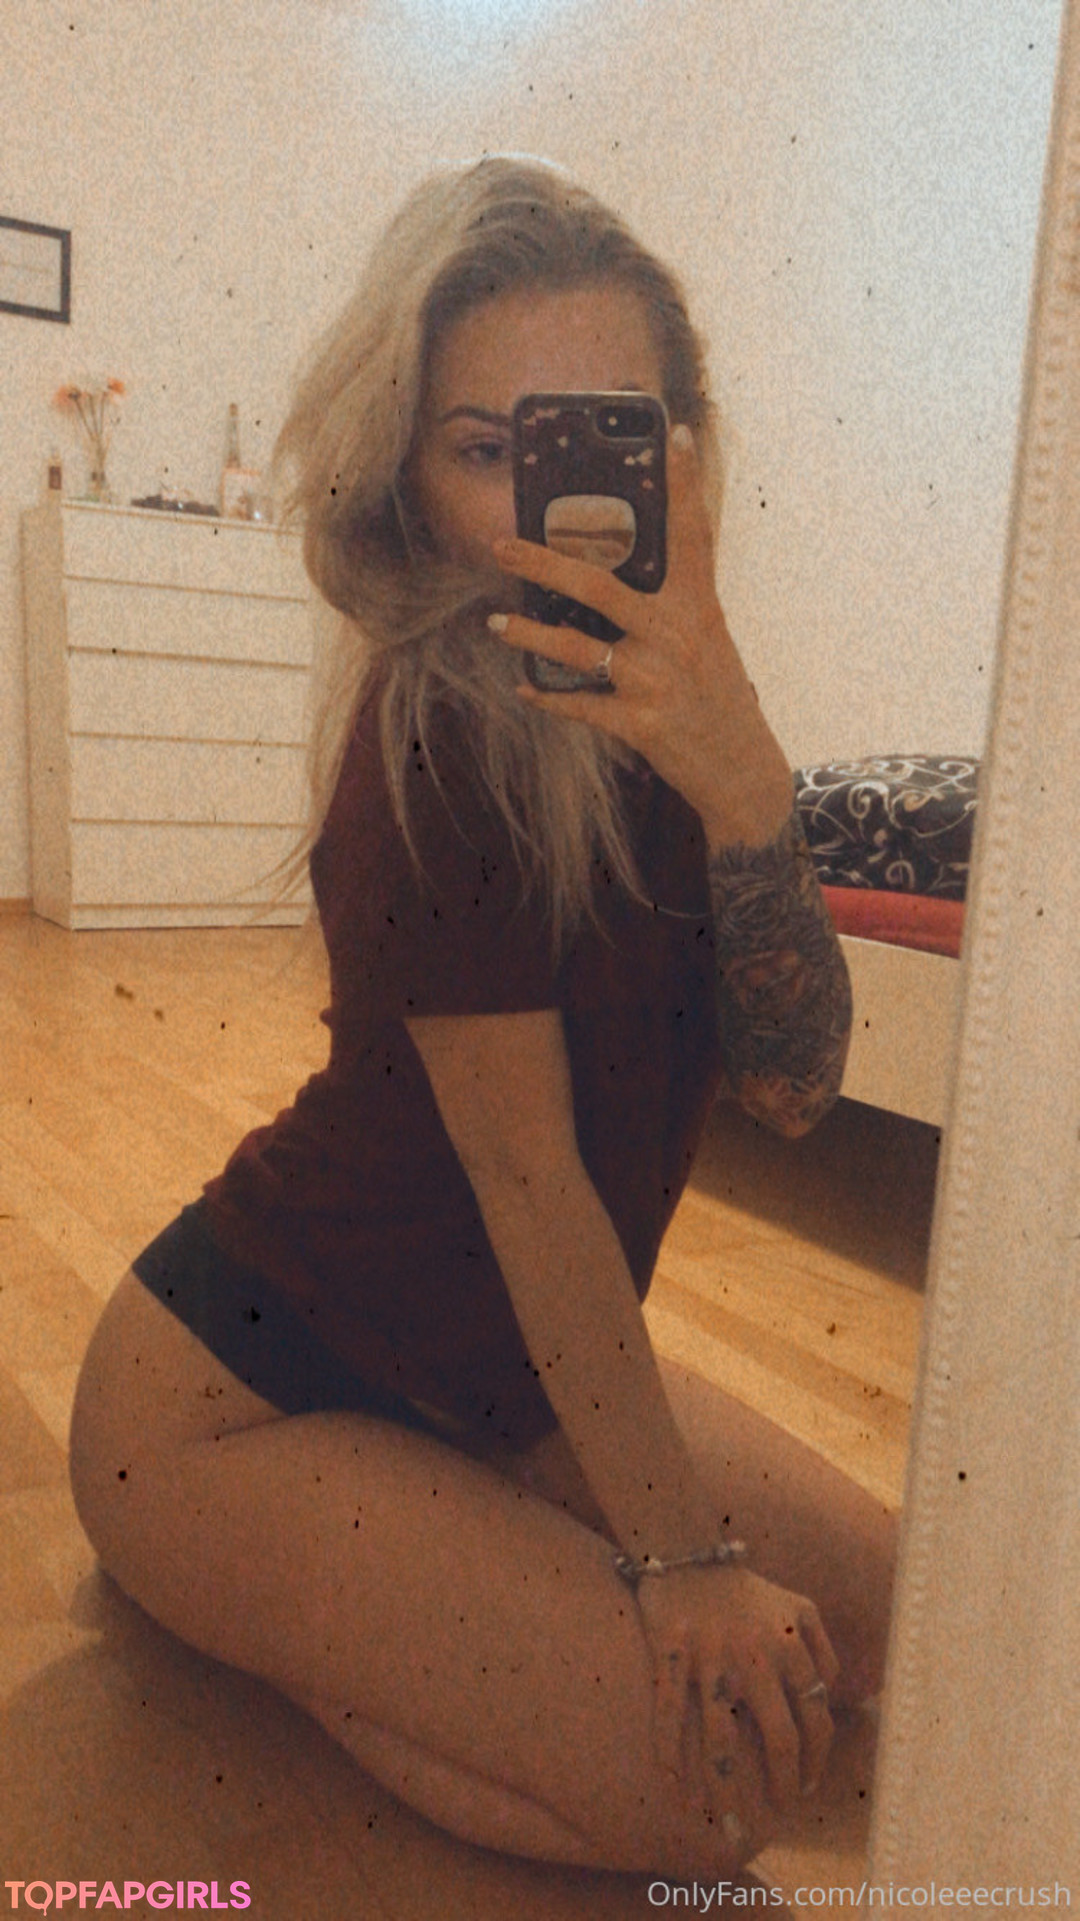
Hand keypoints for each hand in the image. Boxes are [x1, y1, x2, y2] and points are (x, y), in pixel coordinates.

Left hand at [488, 427, 793, 851]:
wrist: (743, 771)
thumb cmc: (718, 699)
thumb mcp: (706, 642)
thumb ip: (672, 605)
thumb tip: (613, 575)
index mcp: (699, 608)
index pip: (692, 535)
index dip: (685, 484)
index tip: (676, 434)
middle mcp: (678, 637)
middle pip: (600, 587)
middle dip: (543, 563)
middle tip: (501, 544)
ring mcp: (658, 681)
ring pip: (579, 648)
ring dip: (530, 634)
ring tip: (495, 621)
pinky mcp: (642, 725)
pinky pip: (581, 706)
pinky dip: (549, 698)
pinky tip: (525, 688)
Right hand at [635, 1564, 839, 1809]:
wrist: (687, 1544)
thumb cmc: (745, 1585)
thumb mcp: (799, 1606)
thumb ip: (823, 1650)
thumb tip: (830, 1696)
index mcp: (790, 1648)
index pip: (815, 1721)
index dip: (815, 1762)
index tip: (806, 1788)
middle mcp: (755, 1656)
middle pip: (778, 1738)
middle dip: (783, 1784)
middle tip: (777, 1811)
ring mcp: (710, 1656)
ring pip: (720, 1738)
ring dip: (725, 1786)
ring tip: (724, 1819)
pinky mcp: (670, 1651)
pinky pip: (669, 1712)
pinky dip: (669, 1752)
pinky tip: (673, 1784)